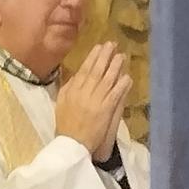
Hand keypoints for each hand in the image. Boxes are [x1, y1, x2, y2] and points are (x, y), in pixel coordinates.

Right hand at [54, 43, 131, 163]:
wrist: (71, 143)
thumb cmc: (65, 125)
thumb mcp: (60, 103)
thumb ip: (67, 87)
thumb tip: (75, 74)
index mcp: (72, 90)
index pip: (84, 70)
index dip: (92, 57)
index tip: (99, 47)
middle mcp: (83, 92)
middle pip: (96, 70)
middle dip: (105, 56)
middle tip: (112, 44)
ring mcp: (95, 100)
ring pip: (107, 79)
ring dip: (115, 67)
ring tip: (121, 56)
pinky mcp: (105, 110)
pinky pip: (115, 94)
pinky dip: (121, 85)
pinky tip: (127, 77)